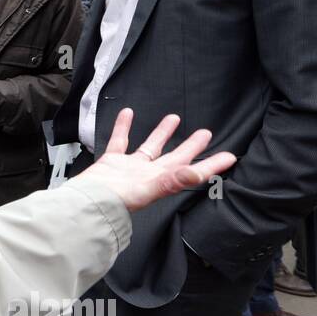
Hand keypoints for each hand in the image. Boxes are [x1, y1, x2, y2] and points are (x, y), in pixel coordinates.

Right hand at [71, 108, 235, 212]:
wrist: (86, 202)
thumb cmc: (116, 201)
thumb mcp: (149, 190)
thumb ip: (173, 181)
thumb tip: (197, 174)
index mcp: (162, 181)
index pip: (194, 172)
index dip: (213, 165)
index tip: (230, 157)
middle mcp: (150, 175)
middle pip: (176, 157)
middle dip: (192, 146)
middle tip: (205, 133)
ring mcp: (130, 168)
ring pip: (151, 147)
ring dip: (162, 133)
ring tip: (173, 118)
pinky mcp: (112, 162)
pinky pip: (121, 141)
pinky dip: (124, 127)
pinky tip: (128, 113)